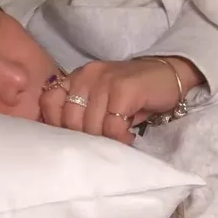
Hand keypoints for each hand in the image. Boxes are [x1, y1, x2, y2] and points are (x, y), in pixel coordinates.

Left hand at [39, 57, 201, 143]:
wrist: (169, 74)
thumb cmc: (132, 94)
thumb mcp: (100, 99)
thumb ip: (81, 112)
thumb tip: (64, 141)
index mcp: (76, 77)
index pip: (48, 102)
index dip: (56, 125)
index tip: (74, 138)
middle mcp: (86, 75)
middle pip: (69, 120)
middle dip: (85, 138)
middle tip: (101, 143)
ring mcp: (105, 80)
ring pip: (91, 125)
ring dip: (104, 140)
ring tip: (117, 140)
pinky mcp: (124, 88)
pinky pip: (112, 125)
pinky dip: (120, 137)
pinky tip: (128, 135)